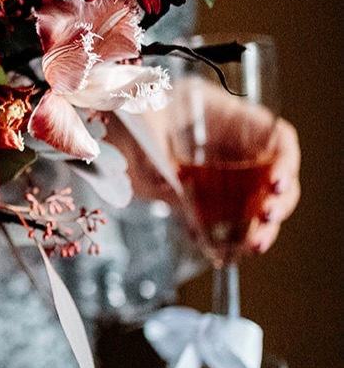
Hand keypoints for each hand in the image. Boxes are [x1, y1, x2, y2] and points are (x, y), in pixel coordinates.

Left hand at [108, 93, 300, 253]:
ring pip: (252, 201)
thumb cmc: (111, 116)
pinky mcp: (194, 193)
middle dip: (275, 204)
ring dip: (255, 227)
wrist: (84, 128)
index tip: (275, 185)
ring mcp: (212, 169)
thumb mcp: (139, 137)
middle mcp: (224, 143)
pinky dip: (223, 237)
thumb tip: (189, 210)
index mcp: (220, 115)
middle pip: (272, 174)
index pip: (275, 136)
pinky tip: (218, 252)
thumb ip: (166, 171)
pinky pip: (220, 218)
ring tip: (250, 247)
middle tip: (261, 229)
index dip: (284, 161)